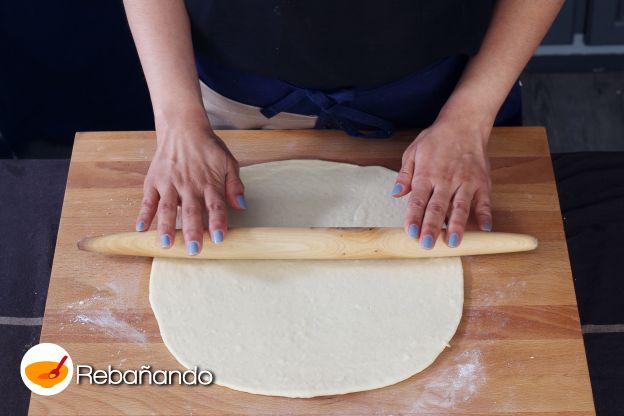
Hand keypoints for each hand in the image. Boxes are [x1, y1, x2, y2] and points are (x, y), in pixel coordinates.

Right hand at [135, 114, 245, 254]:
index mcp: (209, 182)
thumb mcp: (228, 162)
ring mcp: (169, 183)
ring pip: (167, 208)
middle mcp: (189, 185)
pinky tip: (140, 228)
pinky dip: (143, 214)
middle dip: (192, 231)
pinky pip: (147, 200)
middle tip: (194, 250)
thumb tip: (242, 206)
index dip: (218, 222)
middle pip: (191, 211)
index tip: (220, 239)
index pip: (215, 206)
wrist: (183, 128)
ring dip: (166, 227)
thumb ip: (235, 186)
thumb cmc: (208, 148)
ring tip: (166, 244)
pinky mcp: (153, 181)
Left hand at [391, 119, 491, 248]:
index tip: (410, 233)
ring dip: (457, 225)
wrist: (464, 123)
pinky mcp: (482, 182)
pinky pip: (484, 201)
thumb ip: (404, 175)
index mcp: (426, 175)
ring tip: (453, 242)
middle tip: (427, 244)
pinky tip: (485, 228)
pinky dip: (485, 215)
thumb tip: (395, 194)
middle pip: (437, 208)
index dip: (413, 218)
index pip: (418, 200)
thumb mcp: (413, 152)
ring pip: (460, 207)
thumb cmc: (436, 139)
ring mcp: (466, 182)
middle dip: (432, 227)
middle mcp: (446, 180)